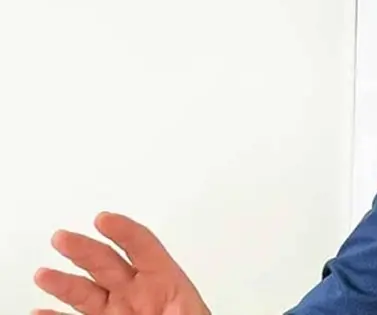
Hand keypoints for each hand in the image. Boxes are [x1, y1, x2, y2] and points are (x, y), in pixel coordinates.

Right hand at [33, 212, 210, 314]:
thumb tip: (167, 306)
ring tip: (43, 274)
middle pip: (107, 262)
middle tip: (62, 238)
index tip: (104, 219)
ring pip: (86, 292)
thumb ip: (176, 307)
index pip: (143, 246)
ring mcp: (119, 311)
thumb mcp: (188, 312)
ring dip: (64, 282)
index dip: (123, 230)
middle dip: (84, 248)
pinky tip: (41, 311)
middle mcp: (137, 294)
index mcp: (165, 282)